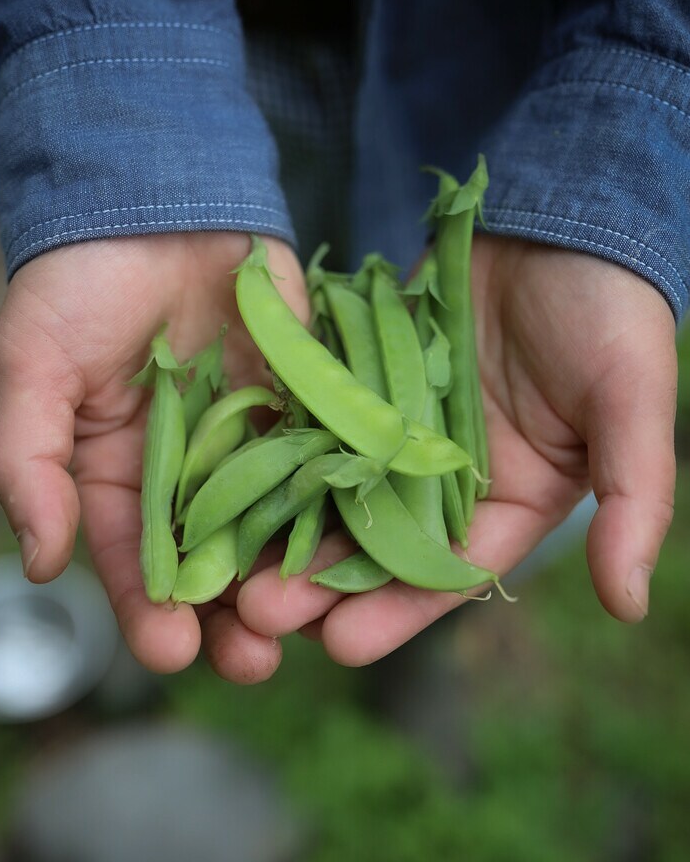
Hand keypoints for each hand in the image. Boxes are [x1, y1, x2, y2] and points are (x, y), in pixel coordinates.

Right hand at [0, 231, 308, 679]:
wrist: (158, 200)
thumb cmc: (81, 284)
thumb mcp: (34, 369)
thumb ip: (29, 464)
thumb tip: (37, 564)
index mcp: (122, 478)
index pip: (134, 561)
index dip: (148, 610)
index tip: (168, 652)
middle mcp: (192, 475)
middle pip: (214, 564)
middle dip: (230, 618)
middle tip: (254, 662)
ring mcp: (255, 444)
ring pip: (277, 530)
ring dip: (292, 581)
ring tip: (310, 629)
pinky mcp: (308, 407)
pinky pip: (327, 466)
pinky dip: (341, 508)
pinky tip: (358, 549)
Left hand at [236, 235, 677, 665]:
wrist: (560, 217)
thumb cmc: (610, 310)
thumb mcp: (632, 400)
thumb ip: (635, 498)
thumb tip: (629, 604)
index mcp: (509, 503)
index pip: (448, 573)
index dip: (397, 611)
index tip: (343, 645)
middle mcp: (443, 481)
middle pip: (375, 545)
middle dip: (319, 584)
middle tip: (259, 615)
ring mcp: (394, 433)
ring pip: (331, 494)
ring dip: (283, 531)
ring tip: (227, 567)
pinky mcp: (358, 386)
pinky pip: (311, 425)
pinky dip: (273, 455)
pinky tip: (228, 480)